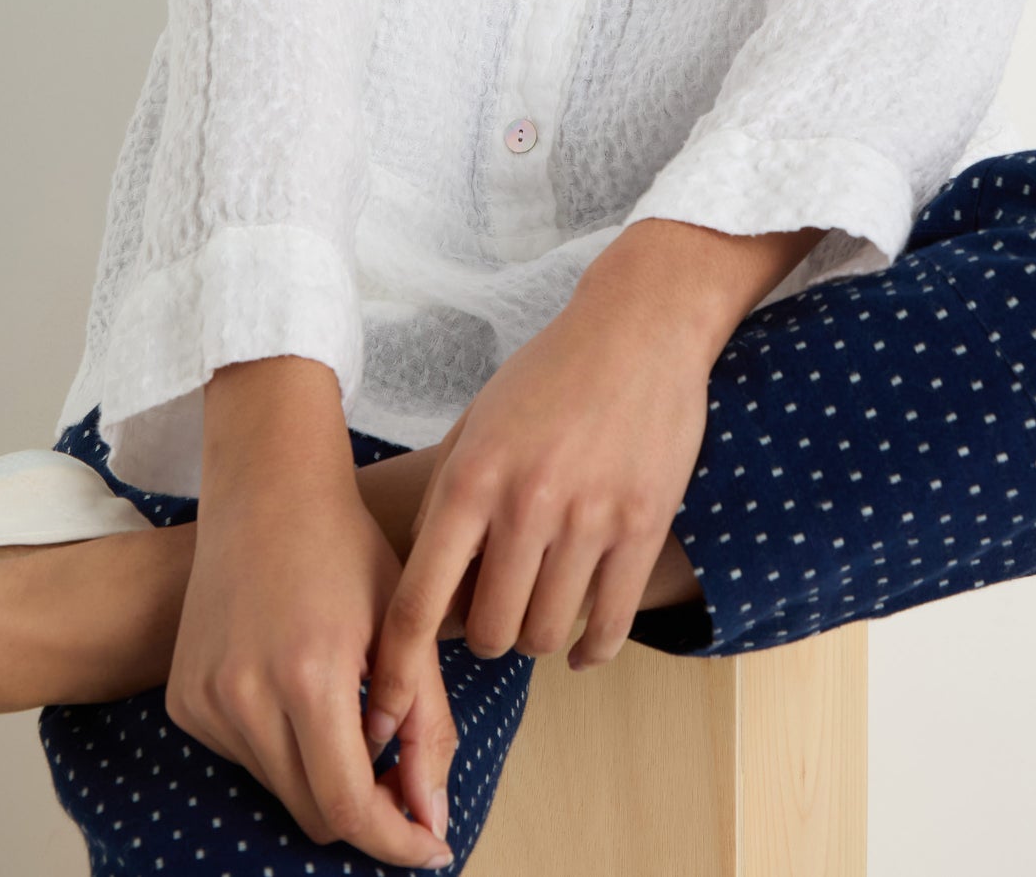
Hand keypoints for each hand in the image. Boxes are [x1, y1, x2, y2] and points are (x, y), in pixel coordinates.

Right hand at [166, 362, 455, 868]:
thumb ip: (426, 724)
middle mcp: (244, 695)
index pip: (348, 805)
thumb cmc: (346, 547)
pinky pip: (246, 758)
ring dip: (321, 771)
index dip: (393, 841)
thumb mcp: (404, 624)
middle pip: (314, 809)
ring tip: (347, 704)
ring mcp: (204, 700)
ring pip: (280, 788)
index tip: (431, 848)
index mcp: (308, 674)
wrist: (267, 489)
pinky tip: (296, 684)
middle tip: (401, 773)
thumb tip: (431, 819)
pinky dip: (282, 745)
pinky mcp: (182, 700)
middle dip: (365, 805)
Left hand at [360, 285, 715, 821]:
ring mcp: (590, 518)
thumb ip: (447, 498)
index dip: (401, 666)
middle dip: (488, 636)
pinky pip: (609, 625)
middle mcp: (527, 504)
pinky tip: (580, 643)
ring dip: (538, 636)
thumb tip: (425, 581)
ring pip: (547, 634)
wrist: (639, 328)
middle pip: (491, 632)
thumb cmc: (549, 374)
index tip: (391, 706)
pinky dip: (589, 649)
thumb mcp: (477, 423)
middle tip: (496, 614)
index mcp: (472, 478)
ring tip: (539, 607)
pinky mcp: (643, 525)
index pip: (420, 601)